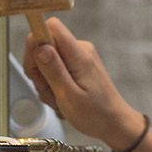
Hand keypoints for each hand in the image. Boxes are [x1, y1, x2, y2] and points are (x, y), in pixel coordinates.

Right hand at [22, 18, 145, 150]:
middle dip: (39, 71)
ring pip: (46, 61)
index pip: (49, 27)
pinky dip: (54, 86)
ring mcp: (78, 58)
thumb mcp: (69, 96)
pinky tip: (63, 99)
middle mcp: (79, 50)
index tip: (36, 68)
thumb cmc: (97, 115)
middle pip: (43, 45)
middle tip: (50, 92)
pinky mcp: (77, 66)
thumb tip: (39, 45)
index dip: (35, 44)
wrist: (115, 124)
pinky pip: (54, 70)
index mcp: (79, 53)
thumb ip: (53, 69)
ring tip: (60, 100)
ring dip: (46, 84)